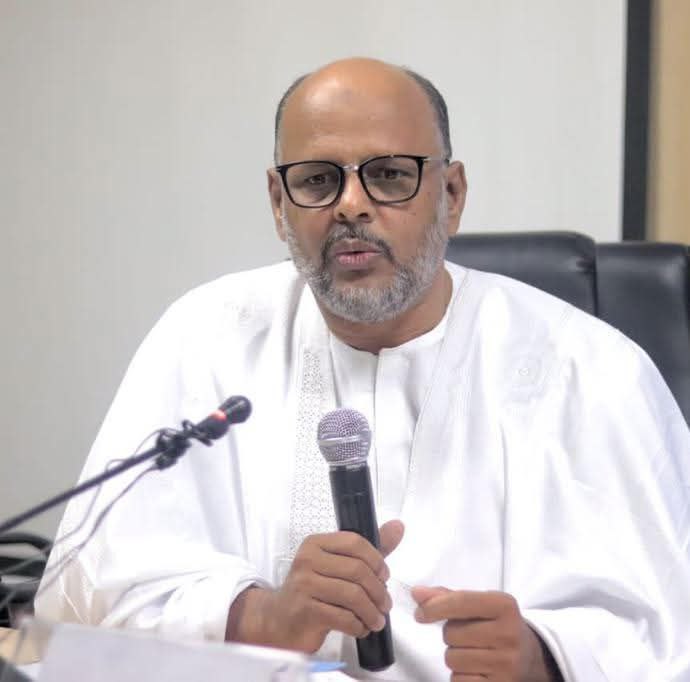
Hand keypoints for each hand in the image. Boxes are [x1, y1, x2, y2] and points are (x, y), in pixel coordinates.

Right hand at [227, 520, 403, 652]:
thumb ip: (368, 549)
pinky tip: (360, 628)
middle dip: (378, 591)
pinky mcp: (305, 611)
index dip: (376, 559)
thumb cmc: (314, 590)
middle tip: (385, 605)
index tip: (384, 576)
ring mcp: (304, 585)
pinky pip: (343, 617)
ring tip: (376, 620)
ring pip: (353, 595)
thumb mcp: (339, 565)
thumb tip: (398, 526)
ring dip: (372, 611)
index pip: (354, 542)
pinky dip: (358, 626)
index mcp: (316, 543)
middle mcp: (307, 560)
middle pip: (357, 570)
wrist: (279, 620)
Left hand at [412, 587, 554, 681]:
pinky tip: (476, 670)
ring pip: (452, 659)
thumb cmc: (495, 625)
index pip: (461, 601)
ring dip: (454, 656)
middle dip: (450, 634)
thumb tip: (417, 593)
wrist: (530, 657)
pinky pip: (459, 681)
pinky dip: (460, 676)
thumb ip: (447, 596)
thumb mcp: (480, 605)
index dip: (434, 607)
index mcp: (504, 605)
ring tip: (473, 652)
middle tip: (466, 636)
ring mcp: (507, 665)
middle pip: (452, 633)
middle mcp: (509, 634)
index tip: (420, 614)